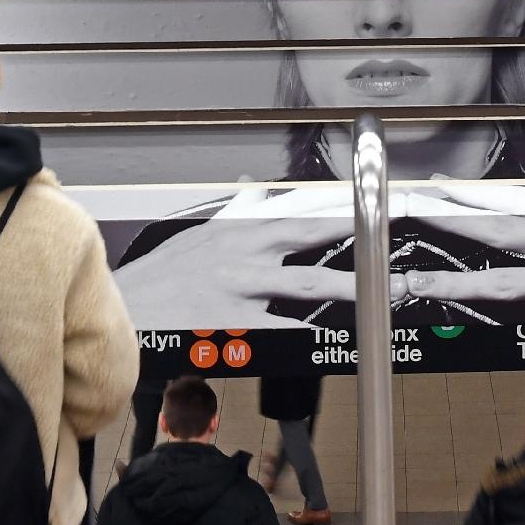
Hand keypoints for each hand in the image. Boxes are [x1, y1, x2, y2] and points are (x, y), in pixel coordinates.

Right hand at [112, 182, 403, 329]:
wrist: (126, 307)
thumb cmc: (162, 275)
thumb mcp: (202, 234)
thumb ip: (238, 212)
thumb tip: (258, 187)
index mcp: (242, 228)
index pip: (302, 206)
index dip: (344, 201)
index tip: (378, 194)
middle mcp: (247, 252)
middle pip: (313, 232)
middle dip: (359, 226)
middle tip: (397, 222)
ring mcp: (244, 288)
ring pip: (307, 282)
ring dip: (351, 284)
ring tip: (388, 288)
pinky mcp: (238, 325)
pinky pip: (283, 330)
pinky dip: (311, 333)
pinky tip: (338, 337)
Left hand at [394, 180, 524, 323]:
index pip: (511, 205)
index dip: (467, 198)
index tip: (432, 190)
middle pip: (494, 232)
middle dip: (446, 222)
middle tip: (405, 216)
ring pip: (499, 284)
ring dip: (451, 284)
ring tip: (410, 285)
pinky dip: (502, 331)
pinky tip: (468, 331)